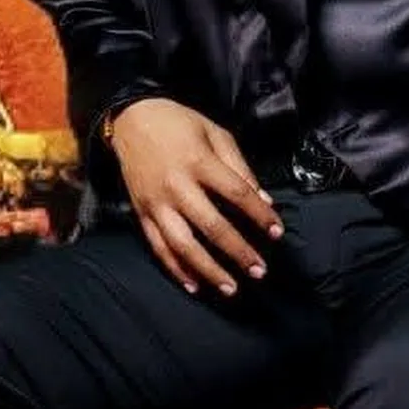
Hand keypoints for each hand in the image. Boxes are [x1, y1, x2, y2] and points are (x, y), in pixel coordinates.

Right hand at [108, 98, 283, 296]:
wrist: (131, 120)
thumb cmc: (179, 124)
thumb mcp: (216, 134)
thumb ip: (240, 168)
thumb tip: (264, 200)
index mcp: (199, 162)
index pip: (237, 194)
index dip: (259, 216)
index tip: (277, 233)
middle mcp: (177, 186)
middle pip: (212, 226)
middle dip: (238, 251)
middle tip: (259, 270)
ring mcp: (157, 203)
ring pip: (183, 245)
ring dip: (208, 270)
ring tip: (231, 288)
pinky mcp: (142, 213)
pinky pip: (158, 247)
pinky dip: (176, 269)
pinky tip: (194, 286)